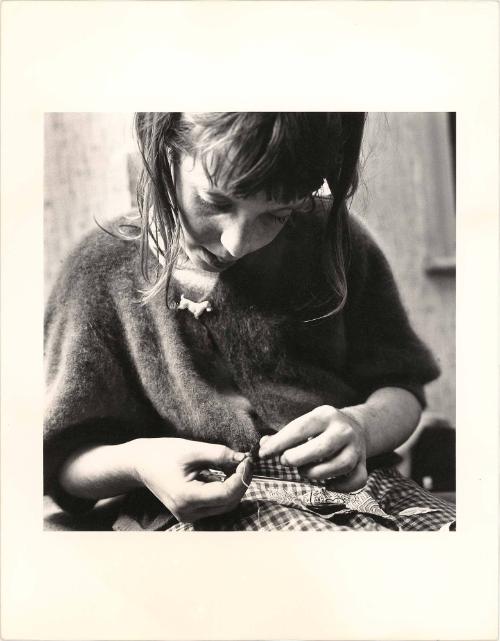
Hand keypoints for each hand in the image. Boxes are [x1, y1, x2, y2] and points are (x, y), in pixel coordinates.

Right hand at [132, 438, 252, 522]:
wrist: (140, 464)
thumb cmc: (162, 454)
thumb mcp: (192, 449)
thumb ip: (219, 454)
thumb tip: (243, 458)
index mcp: (186, 497)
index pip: (225, 493)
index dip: (241, 477)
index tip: (248, 460)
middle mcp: (188, 512)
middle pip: (228, 502)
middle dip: (241, 482)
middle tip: (246, 461)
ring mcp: (188, 515)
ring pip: (224, 505)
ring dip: (235, 486)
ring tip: (238, 465)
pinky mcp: (190, 512)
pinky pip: (215, 504)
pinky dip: (225, 489)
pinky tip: (226, 473)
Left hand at [258, 405, 367, 491]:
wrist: (356, 426)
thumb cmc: (321, 428)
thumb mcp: (305, 423)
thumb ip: (284, 436)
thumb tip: (263, 447)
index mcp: (325, 415)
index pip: (300, 429)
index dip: (279, 443)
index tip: (263, 453)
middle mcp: (344, 430)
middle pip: (322, 447)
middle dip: (298, 458)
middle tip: (285, 462)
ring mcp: (356, 448)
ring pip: (340, 466)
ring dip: (316, 474)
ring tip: (304, 472)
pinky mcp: (364, 465)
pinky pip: (356, 481)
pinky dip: (340, 487)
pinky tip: (327, 484)